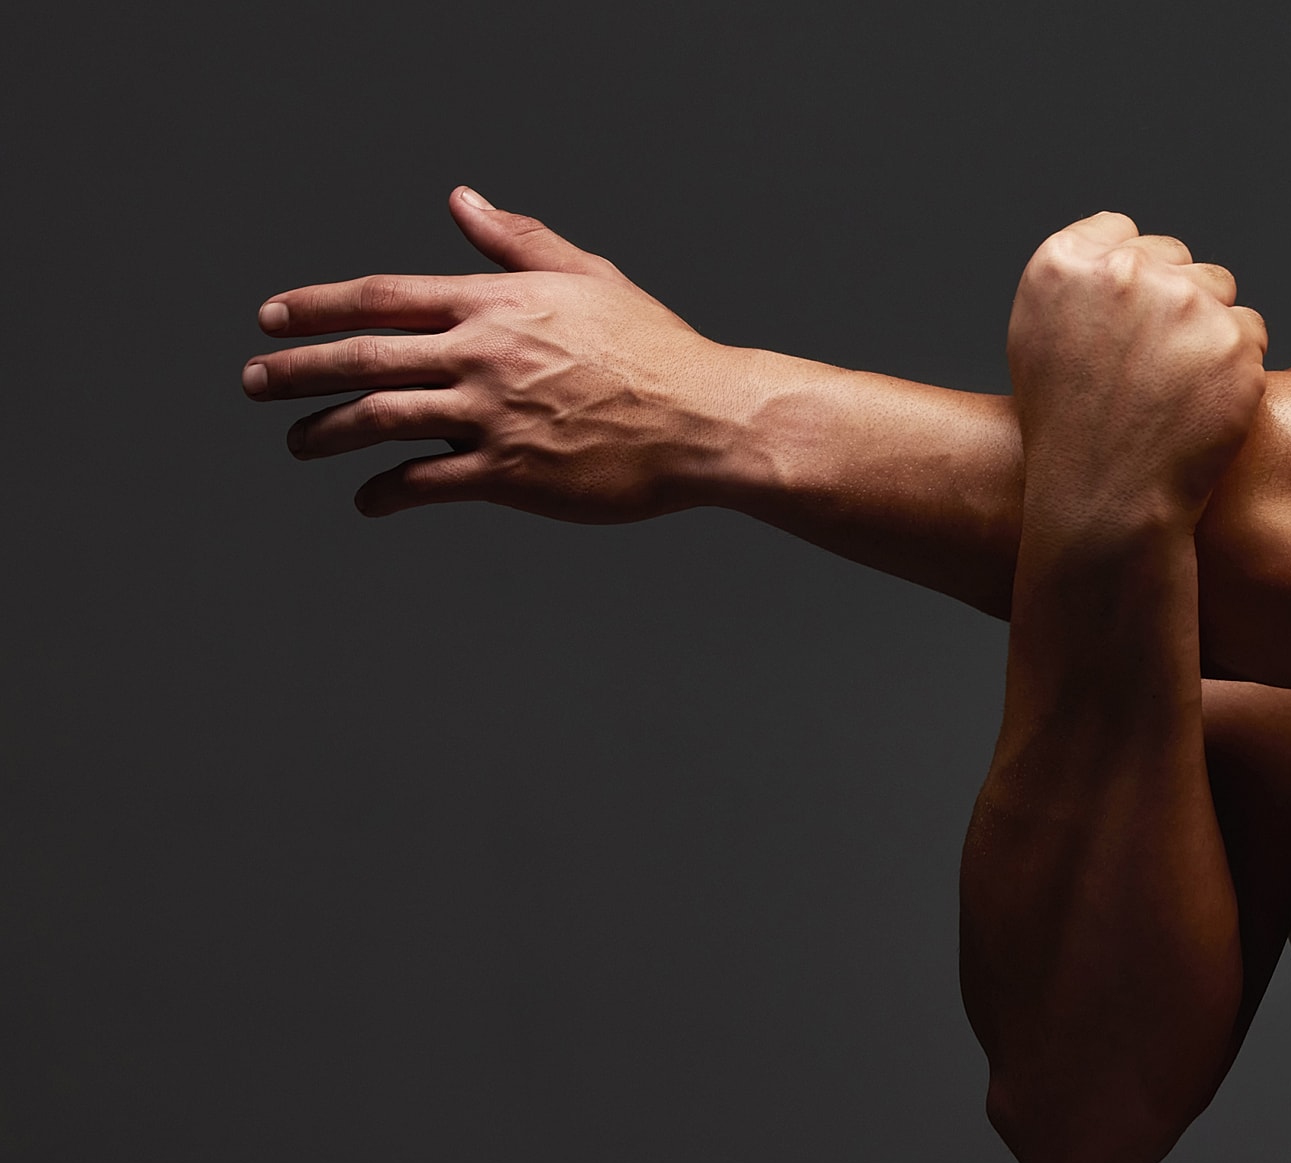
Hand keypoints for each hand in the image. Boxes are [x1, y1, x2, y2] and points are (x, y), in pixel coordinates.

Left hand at [242, 187, 768, 520]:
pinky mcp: (509, 475)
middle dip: (294, 371)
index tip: (272, 319)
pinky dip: (383, 494)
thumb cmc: (656, 350)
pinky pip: (423, 484)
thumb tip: (462, 202)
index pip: (381, 299)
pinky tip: (368, 501)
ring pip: (377, 421)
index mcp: (496, 305)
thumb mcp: (589, 277)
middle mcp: (482, 356)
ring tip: (298, 443)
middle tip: (254, 381)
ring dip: (323, 433)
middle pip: (360, 359)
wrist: (705, 420)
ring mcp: (491, 417)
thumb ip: (517, 241)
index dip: (316, 308)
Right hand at [1006, 212, 1267, 536]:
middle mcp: (1121, 272)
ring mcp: (1182, 302)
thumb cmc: (1067, 433)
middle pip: (1174, 255)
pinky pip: (1250, 329)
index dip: (1129, 273)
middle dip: (1173, 298)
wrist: (1106, 502)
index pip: (1118, 229)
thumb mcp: (1037, 342)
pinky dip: (1237, 364)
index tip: (1128, 318)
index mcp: (1061, 265)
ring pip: (1219, 286)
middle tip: (1152, 367)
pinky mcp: (1232, 338)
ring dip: (1210, 325)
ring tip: (1176, 387)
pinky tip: (1204, 404)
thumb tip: (1126, 250)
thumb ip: (1079, 285)